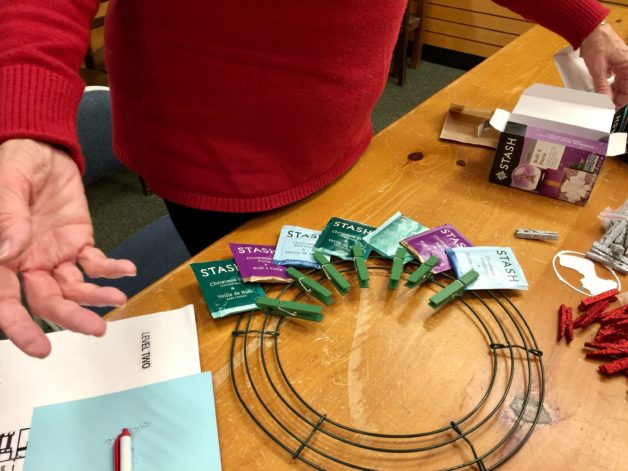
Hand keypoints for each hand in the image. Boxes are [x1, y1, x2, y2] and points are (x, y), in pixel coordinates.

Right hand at [0, 139, 135, 357]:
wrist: (41, 148)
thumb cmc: (15, 164)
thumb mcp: (7, 186)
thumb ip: (8, 221)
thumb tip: (7, 253)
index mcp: (3, 255)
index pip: (6, 298)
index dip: (19, 326)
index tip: (39, 347)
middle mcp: (28, 263)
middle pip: (47, 300)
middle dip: (69, 318)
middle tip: (94, 330)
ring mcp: (55, 255)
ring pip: (74, 288)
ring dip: (95, 297)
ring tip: (117, 298)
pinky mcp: (78, 243)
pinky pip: (95, 262)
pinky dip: (111, 268)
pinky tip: (126, 269)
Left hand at [580, 22, 627, 107]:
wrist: (591, 32)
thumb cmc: (597, 43)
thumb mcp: (597, 68)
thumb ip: (602, 86)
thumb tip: (605, 101)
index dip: (622, 102)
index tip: (614, 111)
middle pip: (626, 90)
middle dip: (617, 100)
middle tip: (607, 110)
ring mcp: (624, 67)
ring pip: (621, 87)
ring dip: (613, 95)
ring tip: (604, 104)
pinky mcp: (617, 67)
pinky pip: (616, 81)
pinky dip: (610, 88)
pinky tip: (603, 94)